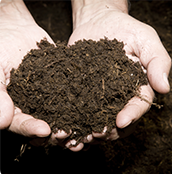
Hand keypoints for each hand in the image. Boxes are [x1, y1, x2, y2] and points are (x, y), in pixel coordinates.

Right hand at [0, 0, 70, 146]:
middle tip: (68, 134)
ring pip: (60, 117)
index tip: (44, 130)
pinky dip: (80, 108)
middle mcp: (32, 107)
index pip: (20, 124)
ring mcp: (48, 99)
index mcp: (13, 107)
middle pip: (43, 127)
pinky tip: (91, 113)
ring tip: (84, 134)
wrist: (18, 33)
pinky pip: (71, 99)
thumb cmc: (2, 47)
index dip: (30, 129)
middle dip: (55, 133)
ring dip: (71, 126)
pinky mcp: (62, 88)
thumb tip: (2, 121)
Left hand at [67, 0, 171, 150]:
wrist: (98, 21)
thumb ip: (158, 62)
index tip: (121, 121)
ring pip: (99, 118)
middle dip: (109, 130)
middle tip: (97, 135)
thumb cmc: (126, 29)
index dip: (131, 115)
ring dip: (91, 131)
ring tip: (81, 138)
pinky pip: (80, 108)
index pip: (138, 104)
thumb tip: (165, 88)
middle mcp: (119, 94)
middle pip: (118, 119)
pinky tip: (68, 127)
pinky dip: (75, 120)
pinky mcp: (82, 90)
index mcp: (137, 85)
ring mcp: (100, 94)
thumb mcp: (146, 40)